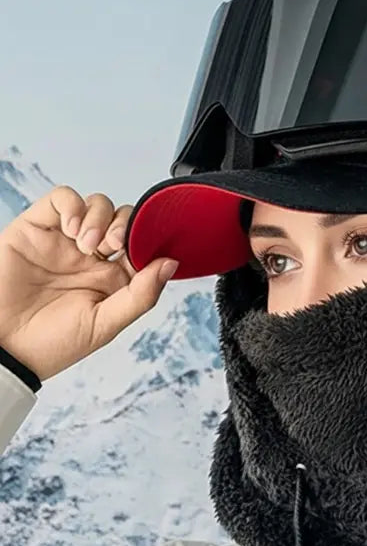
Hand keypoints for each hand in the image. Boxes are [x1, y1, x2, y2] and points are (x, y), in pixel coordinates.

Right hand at [0, 185, 178, 381]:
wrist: (4, 346)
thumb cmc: (52, 343)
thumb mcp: (106, 324)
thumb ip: (141, 295)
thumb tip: (171, 264)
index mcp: (115, 280)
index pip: (144, 246)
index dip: (151, 241)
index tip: (150, 248)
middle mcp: (93, 258)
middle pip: (125, 220)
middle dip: (127, 226)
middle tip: (113, 246)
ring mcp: (66, 241)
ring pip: (99, 205)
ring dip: (101, 218)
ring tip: (87, 245)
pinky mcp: (37, 228)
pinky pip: (62, 199)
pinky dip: (74, 205)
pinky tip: (73, 230)